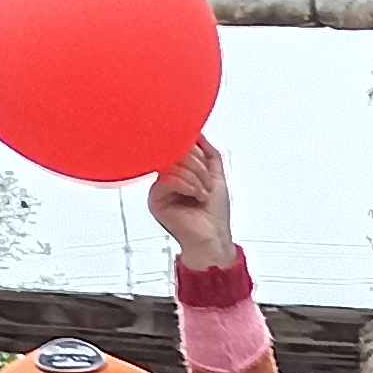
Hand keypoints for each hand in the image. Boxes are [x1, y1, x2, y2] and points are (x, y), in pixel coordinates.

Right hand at [148, 136, 236, 270]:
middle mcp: (166, 179)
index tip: (206, 162)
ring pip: (173, 165)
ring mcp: (160, 189)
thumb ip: (209, 153)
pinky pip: (168, 179)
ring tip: (204, 193)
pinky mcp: (155, 200)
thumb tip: (197, 133)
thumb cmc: (215, 216)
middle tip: (208, 183)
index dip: (194, 151)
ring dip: (196, 177)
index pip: (179, 148)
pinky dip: (188, 185)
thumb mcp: (216, 176)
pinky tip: (196, 196)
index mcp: (178, 172)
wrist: (214, 240)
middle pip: (175, 153)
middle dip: (198, 165)